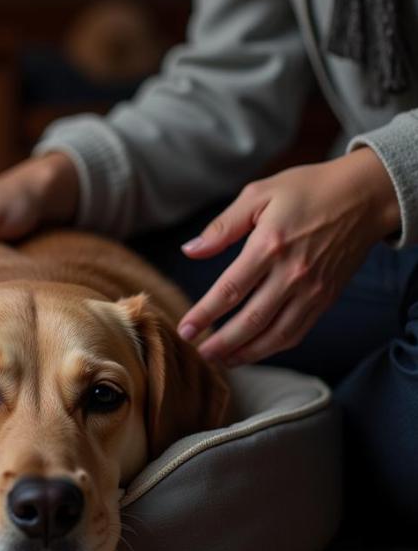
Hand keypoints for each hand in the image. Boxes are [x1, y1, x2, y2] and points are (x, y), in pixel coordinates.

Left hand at [176, 148, 400, 365]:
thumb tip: (190, 250)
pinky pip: (298, 331)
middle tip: (199, 352)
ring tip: (222, 360)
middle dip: (222, 342)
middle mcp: (292, 274)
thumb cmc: (307, 190)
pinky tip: (254, 350)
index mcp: (270, 245)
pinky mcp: (325, 298)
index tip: (185, 329)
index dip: (205, 314)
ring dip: (247, 352)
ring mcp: (312, 290)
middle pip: (252, 320)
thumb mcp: (259, 195)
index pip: (230, 290)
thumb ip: (222, 227)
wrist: (365, 196)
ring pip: (276, 334)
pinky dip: (274, 347)